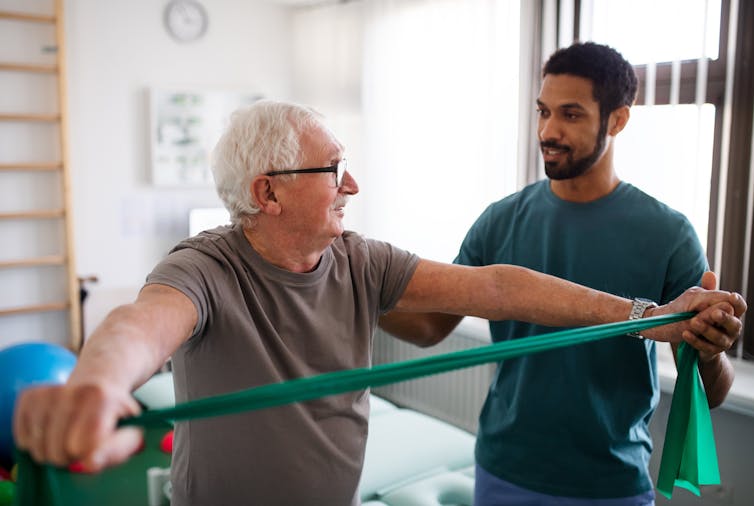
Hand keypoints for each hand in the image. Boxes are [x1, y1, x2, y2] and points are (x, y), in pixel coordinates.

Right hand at [13, 382, 142, 471]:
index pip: (82, 447)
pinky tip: (53, 430)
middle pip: (57, 452)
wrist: (99, 385)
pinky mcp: (28, 396)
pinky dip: (36, 444)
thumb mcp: (129, 433)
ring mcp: (47, 391)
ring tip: (69, 435)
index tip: (99, 444)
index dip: (90, 455)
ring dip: (52, 452)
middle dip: (70, 456)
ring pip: (37, 449)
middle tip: (83, 440)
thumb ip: (116, 451)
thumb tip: (91, 463)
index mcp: (101, 397)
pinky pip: (22, 441)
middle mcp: (72, 389)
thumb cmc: (115, 416)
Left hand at [682, 271, 745, 361]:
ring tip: (693, 322)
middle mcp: (732, 327)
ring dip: (707, 329)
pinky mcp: (712, 350)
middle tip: (714, 313)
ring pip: (720, 337)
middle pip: (734, 323)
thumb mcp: (700, 300)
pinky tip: (685, 333)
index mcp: (731, 312)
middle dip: (724, 318)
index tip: (731, 296)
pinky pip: (706, 347)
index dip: (737, 302)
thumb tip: (709, 273)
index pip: (739, 306)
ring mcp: (724, 340)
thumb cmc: (698, 313)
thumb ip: (707, 290)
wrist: (686, 335)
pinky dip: (695, 340)